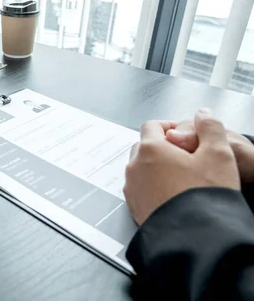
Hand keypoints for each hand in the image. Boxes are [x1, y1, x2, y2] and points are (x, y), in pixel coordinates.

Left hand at [124, 109, 239, 224]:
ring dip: (156, 167)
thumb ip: (211, 128)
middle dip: (163, 146)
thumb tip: (203, 114)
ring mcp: (132, 188)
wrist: (193, 237)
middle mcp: (135, 166)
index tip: (186, 135)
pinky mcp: (134, 207)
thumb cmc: (204, 196)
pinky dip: (152, 186)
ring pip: (141, 168)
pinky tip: (172, 194)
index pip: (153, 125)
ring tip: (181, 177)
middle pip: (144, 146)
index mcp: (150, 149)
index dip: (170, 126)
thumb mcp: (219, 154)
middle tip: (185, 156)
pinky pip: (140, 188)